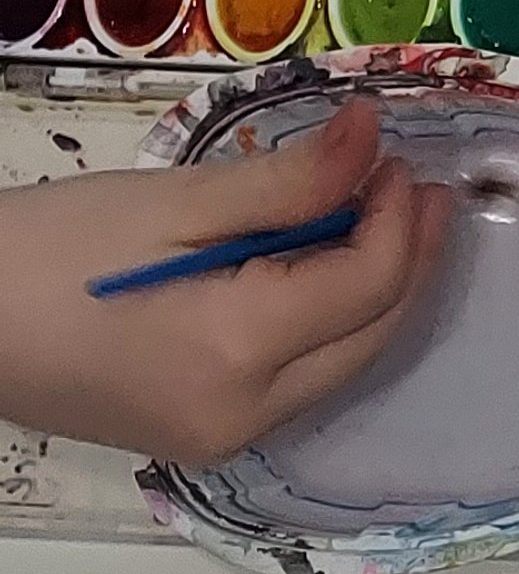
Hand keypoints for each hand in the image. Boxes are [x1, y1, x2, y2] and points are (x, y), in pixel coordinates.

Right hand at [0, 98, 453, 464]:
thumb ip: (285, 181)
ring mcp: (224, 438)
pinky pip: (296, 381)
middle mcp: (247, 416)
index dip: (397, 218)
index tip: (397, 154)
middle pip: (370, 336)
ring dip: (371, 293)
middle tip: (416, 186)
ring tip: (379, 216)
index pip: (367, 285)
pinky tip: (319, 268)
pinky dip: (324, 323)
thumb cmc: (48, 252)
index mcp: (239, 353)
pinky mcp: (202, 437)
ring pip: (340, 366)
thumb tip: (371, 135)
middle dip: (406, 259)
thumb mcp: (172, 202)